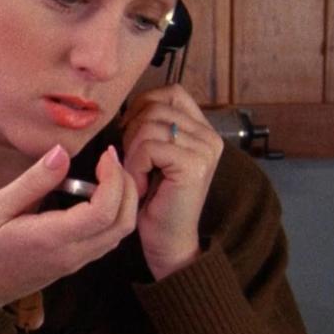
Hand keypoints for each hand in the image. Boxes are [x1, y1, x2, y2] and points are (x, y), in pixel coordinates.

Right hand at [0, 144, 138, 306]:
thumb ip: (34, 181)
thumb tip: (61, 153)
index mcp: (52, 239)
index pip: (103, 211)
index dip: (114, 179)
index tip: (106, 154)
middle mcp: (71, 254)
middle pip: (122, 224)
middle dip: (127, 187)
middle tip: (111, 159)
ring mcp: (74, 262)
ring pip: (119, 234)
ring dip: (123, 201)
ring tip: (106, 172)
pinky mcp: (73, 263)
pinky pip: (107, 239)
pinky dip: (114, 214)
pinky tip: (94, 194)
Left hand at [120, 85, 222, 280]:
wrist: (168, 240)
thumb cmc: (155, 199)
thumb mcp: (154, 153)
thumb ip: (150, 125)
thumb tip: (124, 108)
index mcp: (202, 129)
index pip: (170, 93)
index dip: (143, 106)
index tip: (131, 133)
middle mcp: (209, 136)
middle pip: (153, 108)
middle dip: (131, 133)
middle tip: (135, 164)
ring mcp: (205, 149)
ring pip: (147, 127)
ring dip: (131, 154)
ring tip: (140, 177)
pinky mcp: (194, 164)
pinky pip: (148, 147)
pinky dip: (135, 167)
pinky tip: (143, 186)